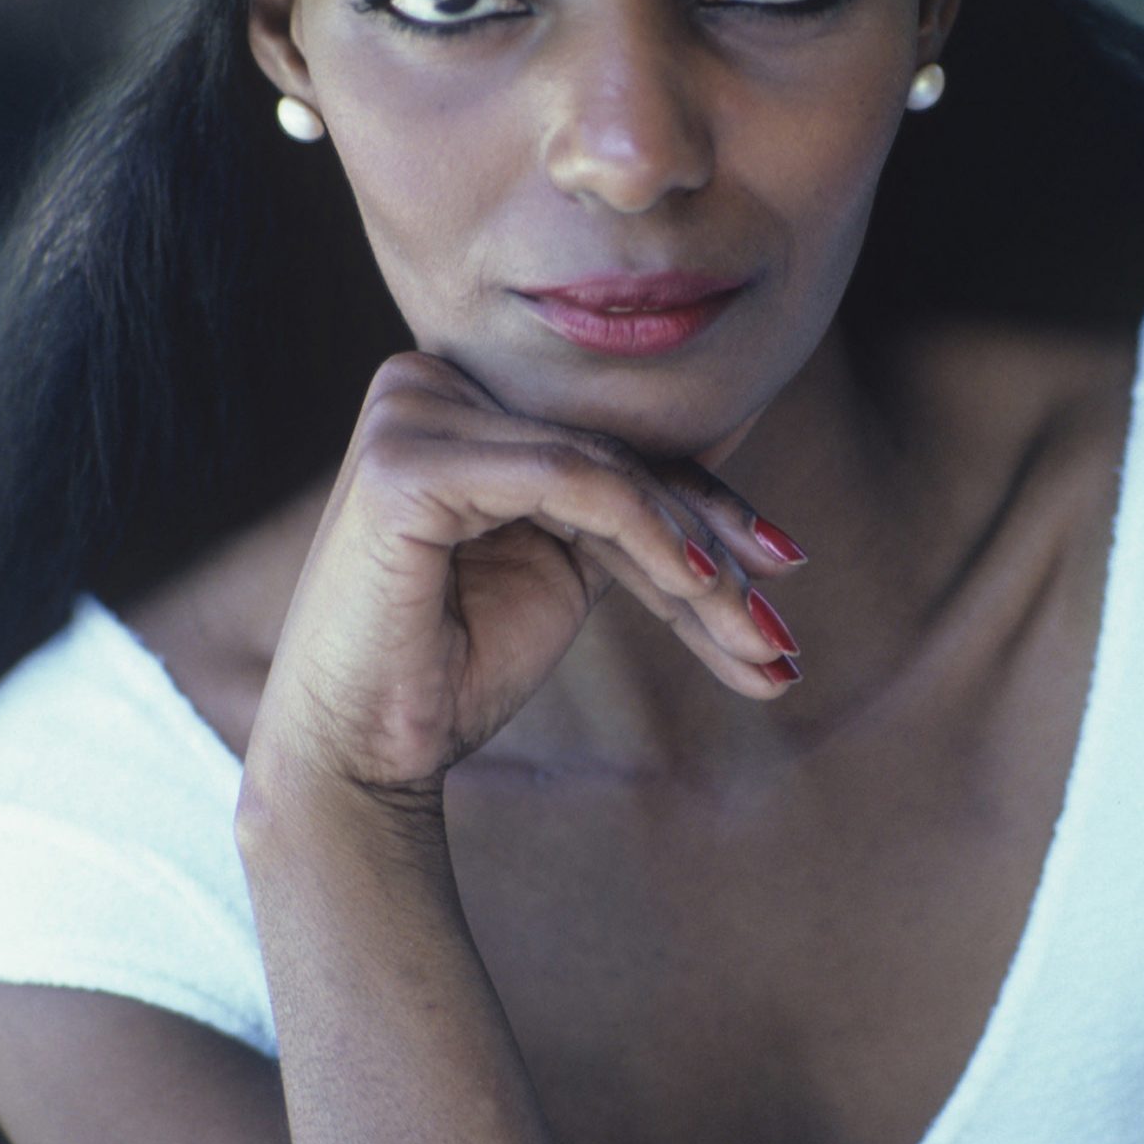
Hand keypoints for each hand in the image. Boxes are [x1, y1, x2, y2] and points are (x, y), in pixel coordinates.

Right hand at [242, 350, 808, 800]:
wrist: (356, 758)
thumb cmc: (450, 671)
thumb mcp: (562, 568)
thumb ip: (629, 511)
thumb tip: (745, 475)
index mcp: (454, 402)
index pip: (604, 445)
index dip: (703, 507)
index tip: (787, 569)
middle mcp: (426, 385)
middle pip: (613, 456)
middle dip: (714, 547)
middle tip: (781, 634)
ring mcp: (411, 412)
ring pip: (604, 470)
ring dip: (701, 559)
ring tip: (764, 638)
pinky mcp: (407, 459)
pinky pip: (568, 480)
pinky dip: (650, 531)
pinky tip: (706, 584)